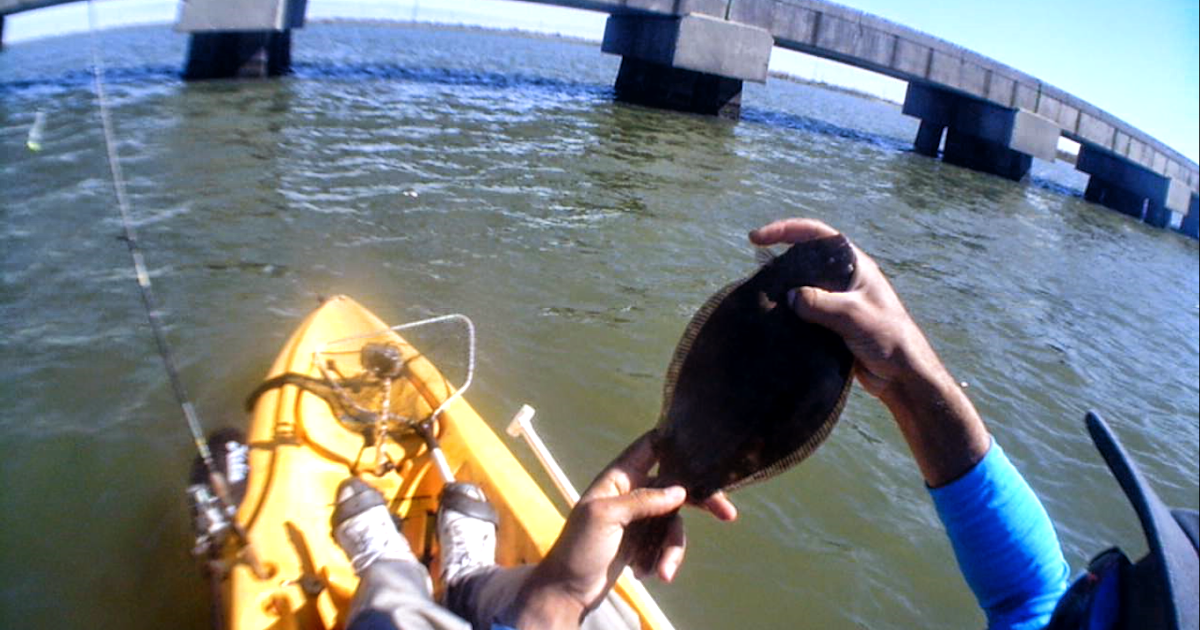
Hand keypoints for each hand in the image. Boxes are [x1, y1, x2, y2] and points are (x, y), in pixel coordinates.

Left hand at [503, 432, 736, 628]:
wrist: (567, 590)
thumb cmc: (578, 547)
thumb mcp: (605, 517)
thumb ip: (643, 500)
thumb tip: (680, 491)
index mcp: (619, 476)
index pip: (651, 446)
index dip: (675, 441)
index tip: (704, 447)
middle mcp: (632, 492)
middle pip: (675, 485)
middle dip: (701, 500)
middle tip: (728, 514)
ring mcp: (639, 518)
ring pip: (674, 522)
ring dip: (672, 549)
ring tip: (662, 573)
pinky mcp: (643, 541)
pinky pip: (666, 544)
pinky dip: (663, 559)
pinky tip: (647, 574)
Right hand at [749, 219, 989, 486]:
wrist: (902, 376)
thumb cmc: (888, 338)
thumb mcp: (854, 315)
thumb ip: (821, 303)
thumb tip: (789, 295)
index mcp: (855, 265)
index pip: (816, 235)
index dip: (785, 230)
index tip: (757, 238)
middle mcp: (845, 279)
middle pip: (805, 259)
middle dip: (779, 261)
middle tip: (756, 273)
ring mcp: (837, 302)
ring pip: (803, 287)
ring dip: (782, 290)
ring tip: (760, 298)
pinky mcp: (831, 324)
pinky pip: (804, 312)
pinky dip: (788, 314)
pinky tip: (773, 322)